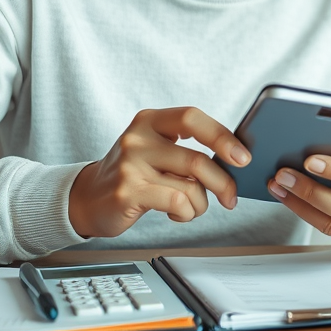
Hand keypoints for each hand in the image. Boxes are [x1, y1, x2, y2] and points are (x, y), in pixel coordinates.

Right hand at [68, 107, 250, 238]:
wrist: (86, 199)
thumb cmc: (132, 174)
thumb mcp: (155, 149)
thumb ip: (187, 148)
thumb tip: (234, 157)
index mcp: (149, 121)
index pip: (192, 118)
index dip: (222, 136)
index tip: (243, 157)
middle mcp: (138, 138)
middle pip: (196, 159)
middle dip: (223, 182)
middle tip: (231, 197)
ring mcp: (130, 165)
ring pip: (189, 185)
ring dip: (201, 203)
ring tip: (192, 206)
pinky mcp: (128, 192)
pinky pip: (177, 202)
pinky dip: (186, 212)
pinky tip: (177, 213)